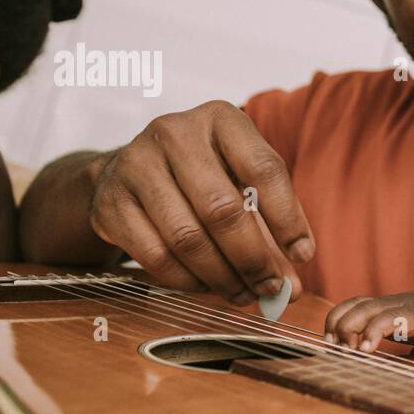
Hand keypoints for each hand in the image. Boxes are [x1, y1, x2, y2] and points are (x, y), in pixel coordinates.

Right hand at [87, 101, 312, 304]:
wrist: (129, 169)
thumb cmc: (202, 174)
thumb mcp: (241, 177)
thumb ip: (272, 224)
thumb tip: (291, 286)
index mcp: (220, 118)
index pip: (263, 169)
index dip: (288, 218)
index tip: (302, 255)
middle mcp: (175, 134)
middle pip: (223, 210)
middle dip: (253, 259)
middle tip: (272, 288)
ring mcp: (136, 166)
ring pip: (188, 238)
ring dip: (222, 278)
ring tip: (244, 295)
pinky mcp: (111, 203)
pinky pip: (155, 256)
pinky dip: (187, 281)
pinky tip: (206, 286)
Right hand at [325, 287, 413, 373]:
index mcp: (413, 312)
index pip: (387, 317)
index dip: (373, 331)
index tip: (363, 351)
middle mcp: (393, 304)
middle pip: (362, 309)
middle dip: (348, 330)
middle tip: (345, 355)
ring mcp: (380, 303)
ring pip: (351, 305)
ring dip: (336, 324)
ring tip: (332, 349)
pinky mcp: (371, 306)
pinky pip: (348, 307)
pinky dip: (335, 321)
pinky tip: (331, 342)